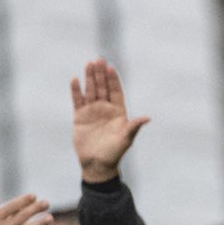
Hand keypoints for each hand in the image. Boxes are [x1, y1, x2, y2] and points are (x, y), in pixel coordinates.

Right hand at [71, 58, 148, 183]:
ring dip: (89, 78)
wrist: (97, 165)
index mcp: (118, 112)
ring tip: (88, 64)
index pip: (116, 91)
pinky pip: (77, 100)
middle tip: (98, 59)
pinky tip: (75, 80)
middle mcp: (105, 109)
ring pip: (91, 91)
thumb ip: (134, 126)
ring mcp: (92, 111)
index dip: (113, 79)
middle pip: (103, 87)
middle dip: (100, 74)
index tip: (111, 67)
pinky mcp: (80, 117)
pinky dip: (76, 91)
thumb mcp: (126, 139)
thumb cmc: (114, 153)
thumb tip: (148, 118)